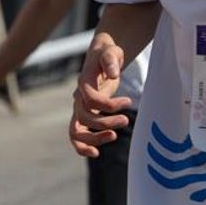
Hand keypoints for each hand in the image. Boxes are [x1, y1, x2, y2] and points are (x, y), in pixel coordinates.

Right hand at [70, 42, 132, 157]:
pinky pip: (77, 134)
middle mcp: (78, 97)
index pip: (91, 100)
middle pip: (85, 117)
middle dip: (105, 122)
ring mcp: (79, 108)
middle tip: (126, 120)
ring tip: (115, 136)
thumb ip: (111, 60)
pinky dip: (82, 146)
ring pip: (76, 130)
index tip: (129, 101)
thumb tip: (114, 74)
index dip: (109, 105)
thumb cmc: (107, 53)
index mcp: (83, 83)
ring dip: (94, 138)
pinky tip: (96, 153)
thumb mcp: (111, 51)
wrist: (100, 55)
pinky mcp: (84, 114)